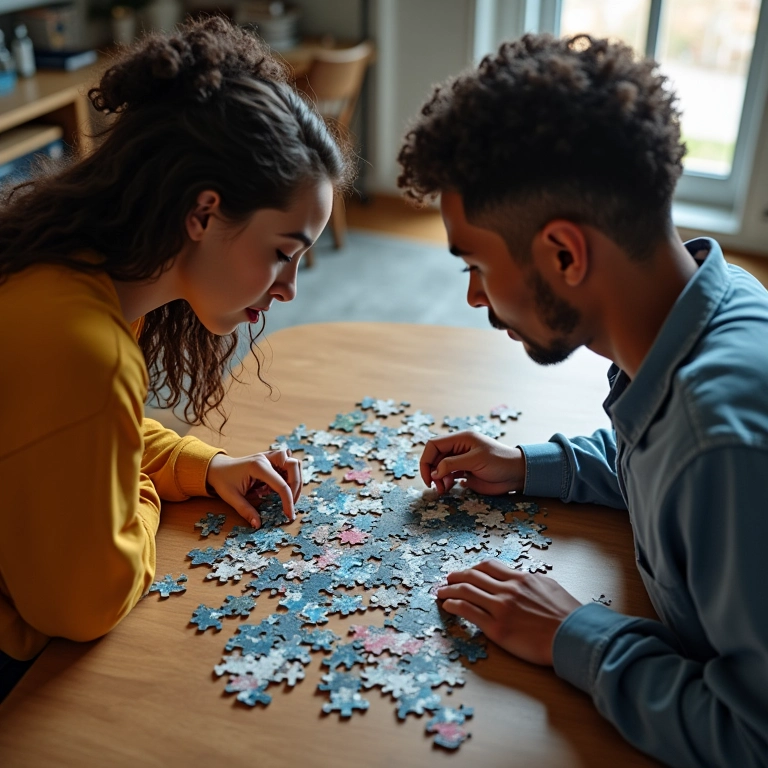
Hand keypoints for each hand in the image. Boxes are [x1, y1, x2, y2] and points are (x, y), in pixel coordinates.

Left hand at [206, 450, 300, 527]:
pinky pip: (288, 465)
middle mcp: (266, 458)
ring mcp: (270, 457)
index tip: (289, 515)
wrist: (217, 468)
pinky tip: (281, 489)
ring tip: (288, 496)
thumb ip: (246, 511)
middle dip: (296, 487)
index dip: (288, 501)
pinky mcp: (271, 460)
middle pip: (294, 466)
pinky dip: (290, 477)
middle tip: (292, 504)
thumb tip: (258, 524)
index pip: (281, 483)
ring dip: (296, 480)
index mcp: (257, 466)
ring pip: (294, 463)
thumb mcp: (232, 497)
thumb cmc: (223, 481)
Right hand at [420, 431, 525, 494]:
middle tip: (436, 486)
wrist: (517, 474)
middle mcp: (458, 448)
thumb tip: (434, 473)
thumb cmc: (500, 462)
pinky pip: (447, 475)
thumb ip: (453, 464)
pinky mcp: (465, 471)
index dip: (426, 460)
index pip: (433, 445)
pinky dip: (445, 482)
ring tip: (443, 489)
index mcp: (460, 439)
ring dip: (438, 479)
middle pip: (434, 457)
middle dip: (432, 472)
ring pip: (439, 468)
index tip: (429, 477)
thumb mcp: (475, 460)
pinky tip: (449, 488)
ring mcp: (461, 460)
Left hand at [437, 559, 580, 665]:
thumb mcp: (549, 587)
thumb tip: (520, 580)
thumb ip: (530, 582)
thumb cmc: (567, 615)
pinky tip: (447, 605)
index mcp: (520, 578)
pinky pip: (468, 611)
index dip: (474, 568)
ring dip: (449, 589)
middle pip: (473, 576)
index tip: (467, 572)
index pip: (489, 566)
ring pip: (466, 591)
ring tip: (440, 591)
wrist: (574, 637)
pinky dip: (454, 605)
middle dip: (457, 576)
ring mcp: (500, 608)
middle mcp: (507, 590)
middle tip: (448, 579)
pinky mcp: (496, 629)